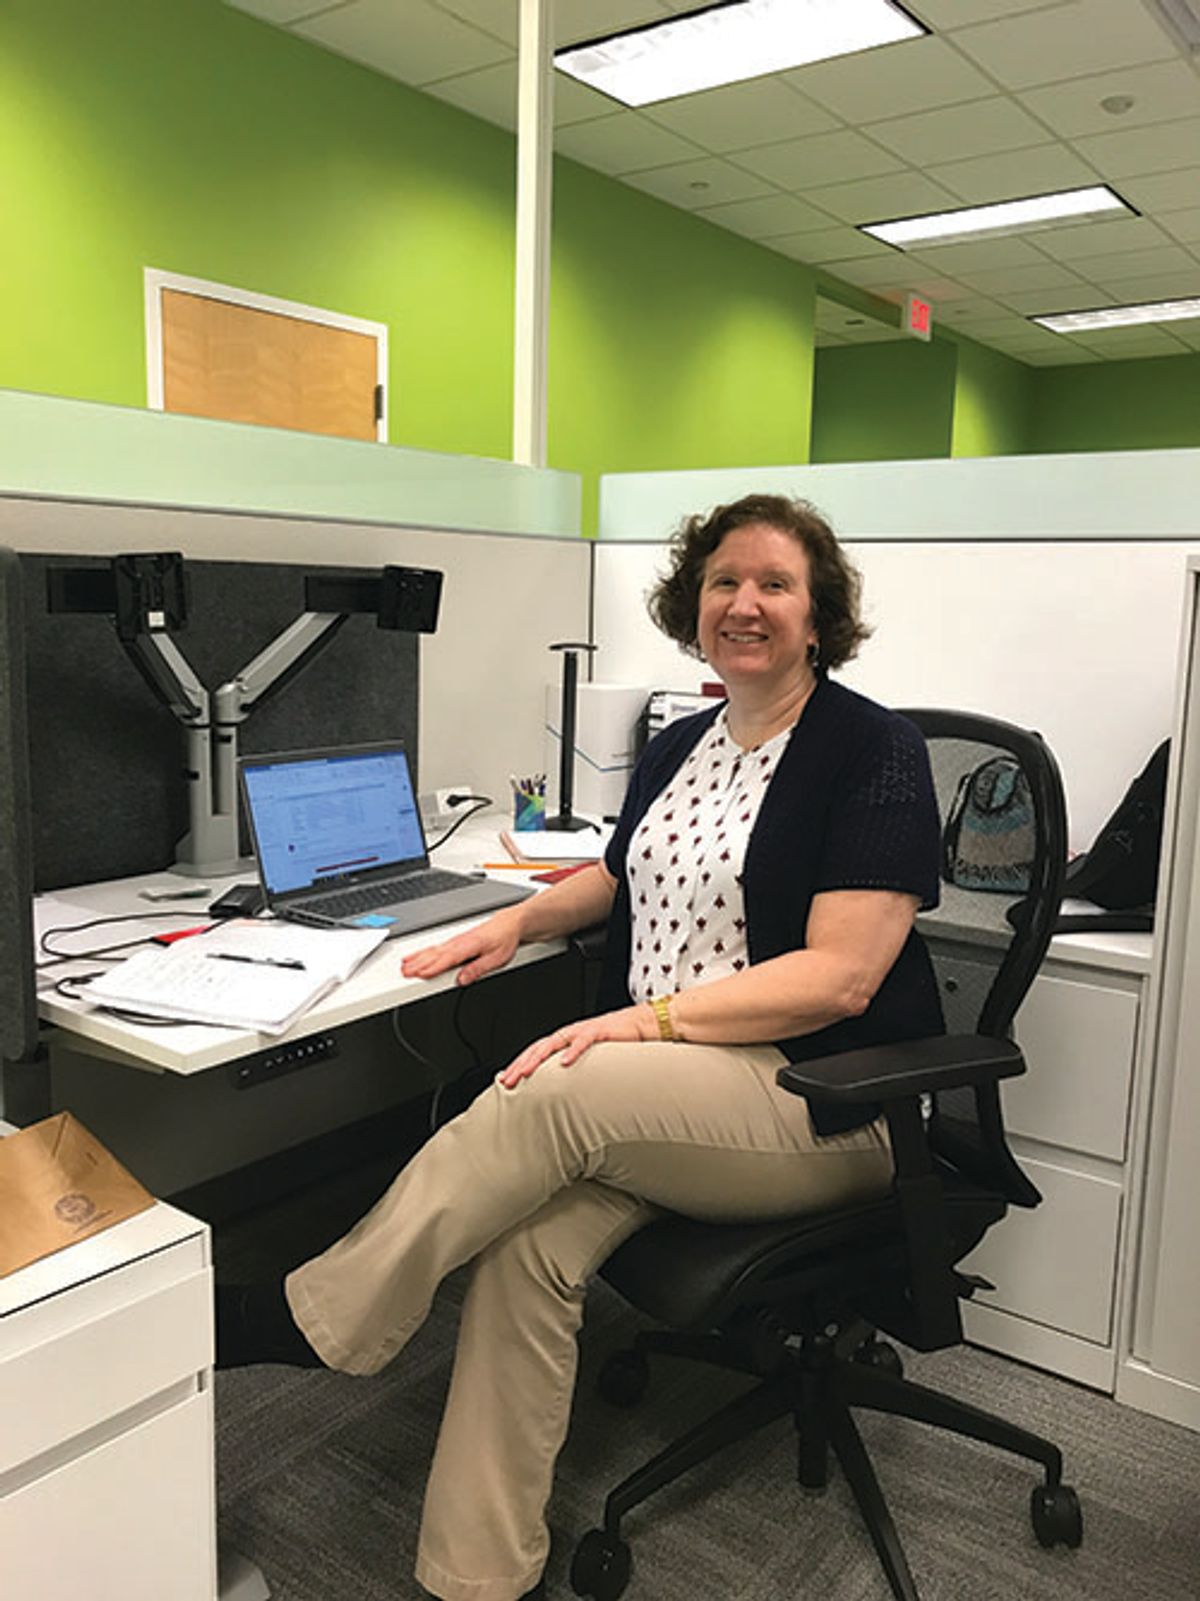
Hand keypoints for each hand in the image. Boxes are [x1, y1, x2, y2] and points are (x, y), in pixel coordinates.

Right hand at [401, 906, 522, 985]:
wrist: (508, 924)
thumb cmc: (504, 940)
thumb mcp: (497, 958)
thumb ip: (478, 969)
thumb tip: (462, 980)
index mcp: (468, 946)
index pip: (447, 959)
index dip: (432, 967)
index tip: (419, 973)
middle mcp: (458, 943)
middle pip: (434, 955)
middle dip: (418, 964)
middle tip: (404, 973)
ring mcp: (455, 942)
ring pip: (432, 951)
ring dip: (417, 958)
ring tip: (404, 966)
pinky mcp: (454, 942)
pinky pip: (435, 948)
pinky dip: (423, 952)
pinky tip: (416, 957)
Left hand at [497, 1004, 657, 1087]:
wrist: (640, 1025)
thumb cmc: (615, 1042)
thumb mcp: (589, 1057)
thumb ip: (573, 1066)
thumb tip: (559, 1085)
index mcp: (565, 1040)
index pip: (535, 1052)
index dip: (518, 1064)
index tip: (504, 1079)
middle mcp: (569, 1034)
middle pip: (538, 1049)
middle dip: (520, 1064)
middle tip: (506, 1081)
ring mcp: (582, 1031)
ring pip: (553, 1044)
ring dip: (538, 1058)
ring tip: (526, 1072)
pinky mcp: (599, 1031)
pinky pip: (583, 1041)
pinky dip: (573, 1051)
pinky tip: (564, 1062)